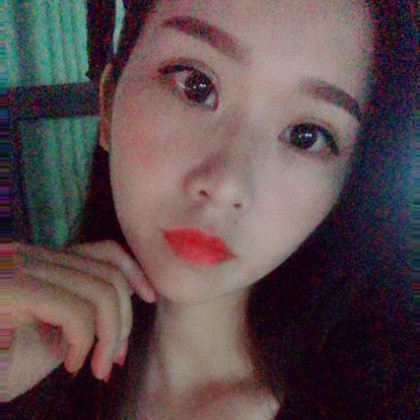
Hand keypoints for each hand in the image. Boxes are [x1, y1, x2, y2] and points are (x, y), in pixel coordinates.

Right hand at [7, 240, 156, 400]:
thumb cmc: (2, 357)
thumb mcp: (54, 332)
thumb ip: (84, 309)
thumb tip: (127, 304)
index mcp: (46, 262)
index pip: (107, 251)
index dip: (136, 273)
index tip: (149, 299)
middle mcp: (34, 256)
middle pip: (110, 275)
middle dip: (124, 320)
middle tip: (112, 358)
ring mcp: (22, 268)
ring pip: (101, 291)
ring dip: (110, 335)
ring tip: (96, 366)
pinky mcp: (14, 288)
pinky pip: (76, 310)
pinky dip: (85, 340)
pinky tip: (71, 364)